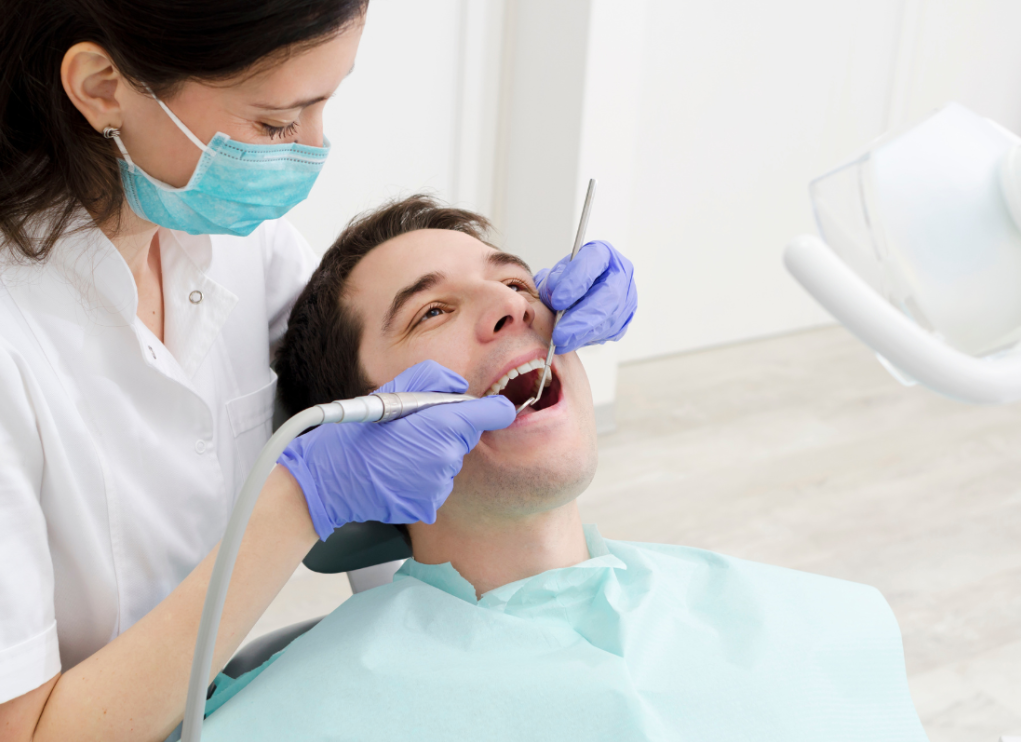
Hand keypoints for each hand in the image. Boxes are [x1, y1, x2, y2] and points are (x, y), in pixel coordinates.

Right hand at [278, 360, 515, 539]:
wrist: (331, 478)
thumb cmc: (358, 433)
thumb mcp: (391, 392)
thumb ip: (433, 380)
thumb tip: (460, 387)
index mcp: (441, 425)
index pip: (489, 415)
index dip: (494, 410)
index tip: (496, 409)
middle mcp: (445, 457)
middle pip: (465, 438)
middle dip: (448, 431)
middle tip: (413, 429)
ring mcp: (438, 485)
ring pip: (450, 462)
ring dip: (433, 456)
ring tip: (399, 453)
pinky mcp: (429, 505)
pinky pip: (437, 485)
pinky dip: (423, 479)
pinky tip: (398, 473)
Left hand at [534, 240, 636, 352]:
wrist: (575, 294)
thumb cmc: (564, 281)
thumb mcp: (553, 276)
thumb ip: (551, 282)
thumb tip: (555, 293)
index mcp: (602, 253)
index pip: (593, 262)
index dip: (575, 281)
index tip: (557, 300)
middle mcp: (620, 273)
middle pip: (608, 296)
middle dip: (581, 318)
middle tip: (559, 333)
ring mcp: (627, 297)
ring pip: (610, 318)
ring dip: (583, 334)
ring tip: (561, 342)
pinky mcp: (625, 318)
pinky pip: (609, 332)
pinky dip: (588, 339)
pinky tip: (572, 341)